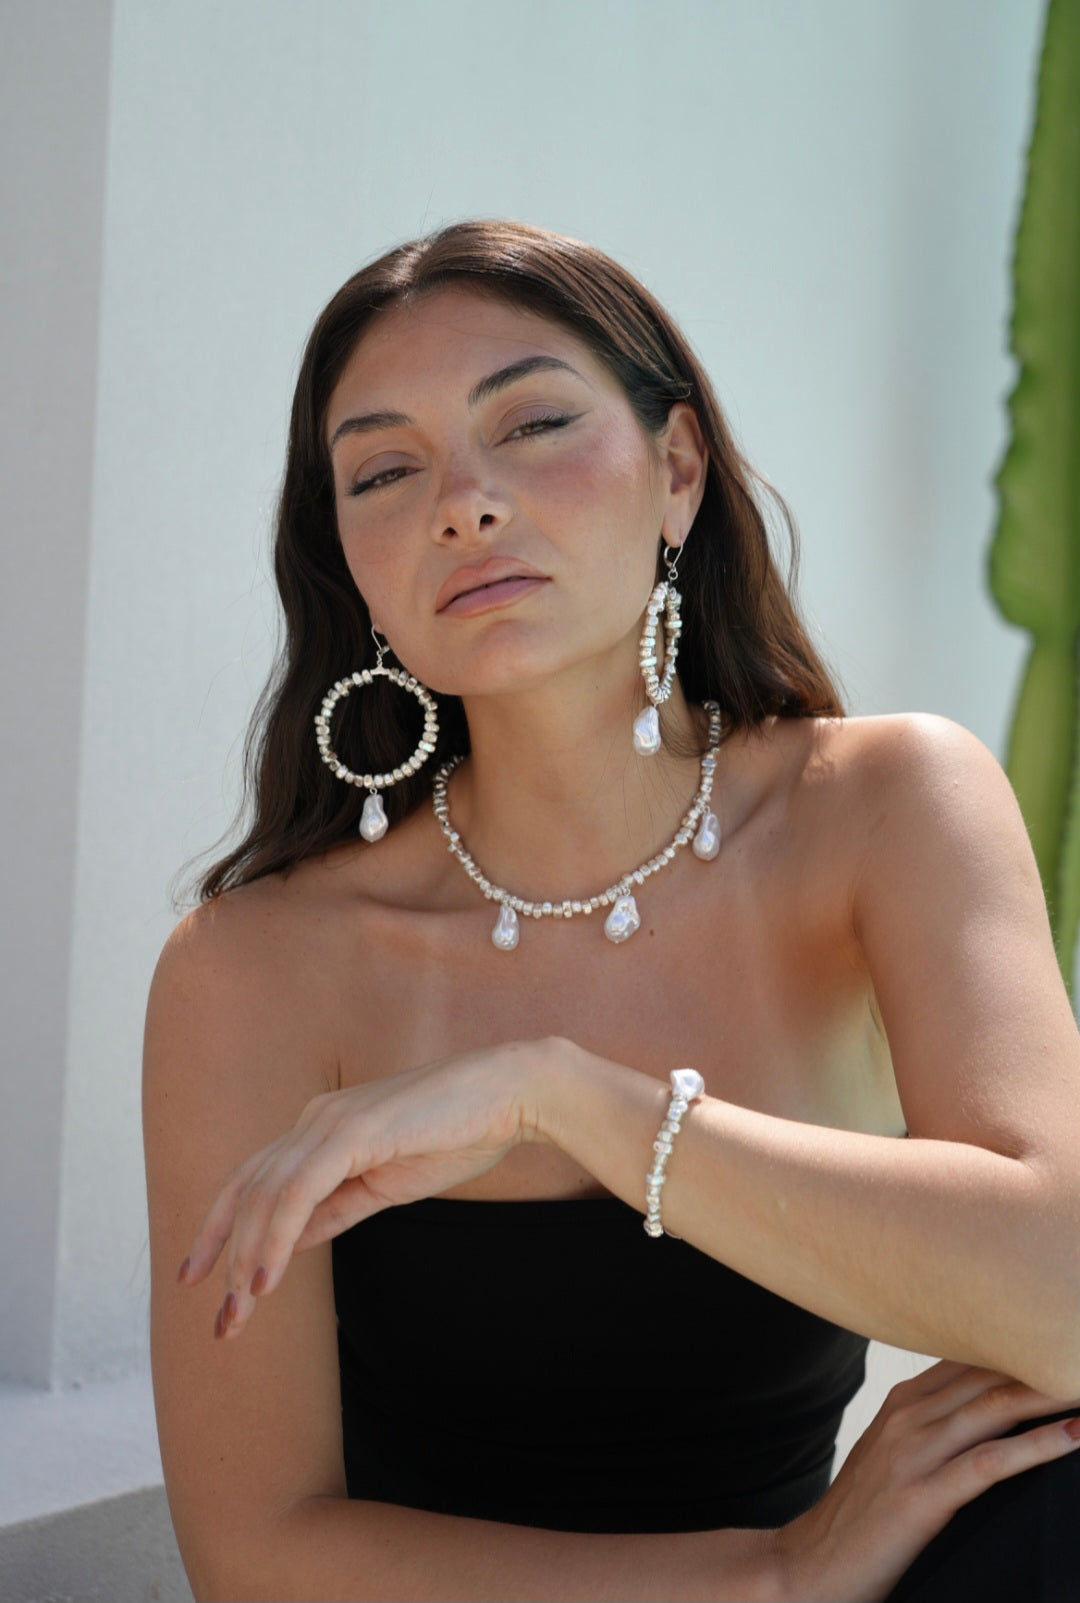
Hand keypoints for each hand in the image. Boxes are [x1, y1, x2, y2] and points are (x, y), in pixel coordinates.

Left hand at [177, 1037, 551, 1339]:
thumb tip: (293, 1241)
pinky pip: (299, 1191)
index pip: (254, 1180)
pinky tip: (267, 1279)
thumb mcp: (384, 1183)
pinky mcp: (353, 1131)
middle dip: (222, 1256)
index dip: (221, 1229)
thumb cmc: (456, 1134)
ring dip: (247, 1259)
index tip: (201, 1278)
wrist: (508, 1094)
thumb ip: (336, 1207)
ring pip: (266, 1195)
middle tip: (221, 1322)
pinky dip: (279, 1237)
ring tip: (240, 1312)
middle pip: (247, 1189)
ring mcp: (330, 1121)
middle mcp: (315, 1118)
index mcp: (321, 1127)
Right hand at [773, 1360, 1079, 1600]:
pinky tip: (1071, 1436)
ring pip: (993, 1406)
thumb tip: (991, 1406)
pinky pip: (988, 1463)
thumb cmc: (863, 1512)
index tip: (1057, 1331)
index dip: (1018, 1339)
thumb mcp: (894, 1452)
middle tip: (1078, 1345)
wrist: (814, 1563)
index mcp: (905, 1400)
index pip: (971, 1353)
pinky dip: (1036, 1447)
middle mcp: (909, 1414)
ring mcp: (913, 1452)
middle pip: (988, 1372)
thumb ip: (935, 1422)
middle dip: (1040, 1358)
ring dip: (1048, 1392)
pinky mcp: (922, 1496)